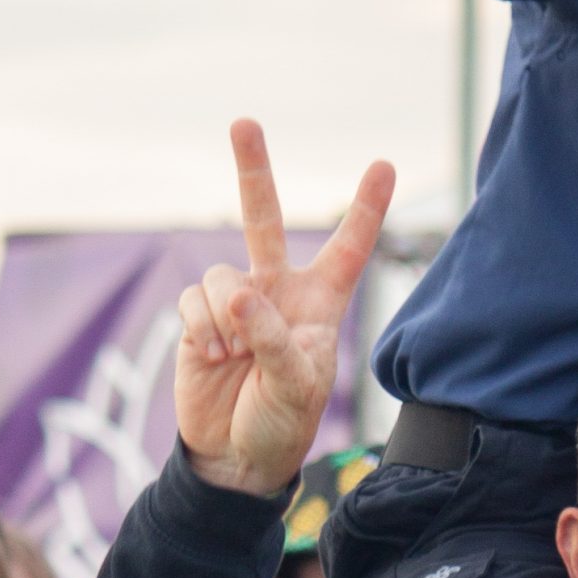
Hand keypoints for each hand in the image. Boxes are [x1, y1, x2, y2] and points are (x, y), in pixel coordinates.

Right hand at [177, 120, 393, 496]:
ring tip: (233, 356)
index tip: (384, 165)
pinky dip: (202, 326)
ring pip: (222, 274)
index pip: (348, 248)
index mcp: (320, 303)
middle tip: (244, 122)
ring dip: (226, 315)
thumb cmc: (282, 422)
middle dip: (253, 171)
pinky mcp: (198, 317)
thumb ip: (275, 339)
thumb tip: (240, 294)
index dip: (366, 209)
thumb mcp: (297, 388)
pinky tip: (213, 355)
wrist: (234, 456)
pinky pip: (193, 299)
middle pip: (265, 220)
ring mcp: (236, 301)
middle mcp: (278, 291)